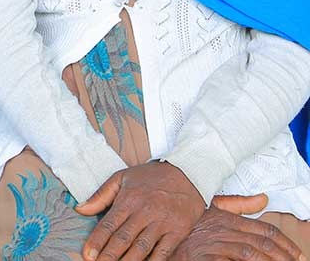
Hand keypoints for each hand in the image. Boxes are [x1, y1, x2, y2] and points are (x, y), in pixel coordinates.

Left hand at [75, 161, 204, 260]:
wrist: (187, 173)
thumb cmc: (150, 177)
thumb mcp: (122, 178)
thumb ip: (101, 195)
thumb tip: (80, 209)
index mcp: (129, 199)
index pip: (109, 224)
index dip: (97, 241)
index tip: (87, 254)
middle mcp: (145, 212)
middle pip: (123, 239)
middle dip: (109, 255)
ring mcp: (162, 223)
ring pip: (142, 248)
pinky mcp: (178, 231)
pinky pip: (164, 252)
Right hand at [169, 205, 303, 260]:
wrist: (157, 239)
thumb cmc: (183, 227)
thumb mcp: (209, 209)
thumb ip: (237, 204)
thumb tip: (263, 198)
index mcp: (225, 218)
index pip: (264, 229)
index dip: (285, 243)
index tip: (297, 254)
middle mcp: (221, 229)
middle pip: (262, 242)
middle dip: (284, 255)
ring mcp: (213, 243)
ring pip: (251, 254)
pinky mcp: (203, 257)